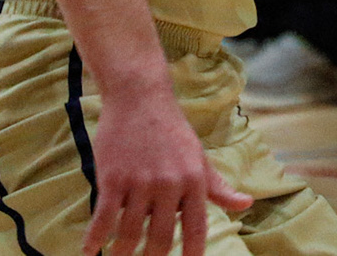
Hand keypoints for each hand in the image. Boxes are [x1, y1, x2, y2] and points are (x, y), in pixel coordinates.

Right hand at [84, 89, 250, 255]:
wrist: (139, 97)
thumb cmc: (172, 130)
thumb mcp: (199, 157)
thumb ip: (218, 186)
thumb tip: (246, 204)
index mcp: (194, 180)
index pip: (196, 229)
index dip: (193, 254)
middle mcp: (169, 184)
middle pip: (161, 238)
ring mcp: (140, 181)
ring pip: (129, 233)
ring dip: (122, 253)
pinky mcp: (112, 177)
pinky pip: (103, 217)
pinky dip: (95, 237)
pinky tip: (89, 250)